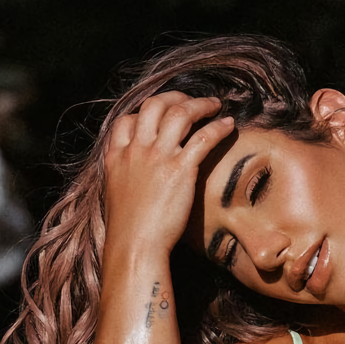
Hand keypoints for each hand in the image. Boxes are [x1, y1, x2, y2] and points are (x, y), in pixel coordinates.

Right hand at [102, 91, 234, 259]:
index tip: (162, 114)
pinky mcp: (180, 169)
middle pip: (155, 105)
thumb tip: (137, 182)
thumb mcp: (116, 196)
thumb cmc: (129, 231)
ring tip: (214, 105)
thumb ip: (126, 179)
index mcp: (117, 156)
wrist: (134, 246)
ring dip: (199, 104)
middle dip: (175, 97)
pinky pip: (203, 137)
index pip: (128, 119)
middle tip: (191, 101)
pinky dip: (217, 127)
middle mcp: (136, 150)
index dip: (146, 112)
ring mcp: (157, 157)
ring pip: (180, 113)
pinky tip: (228, 125)